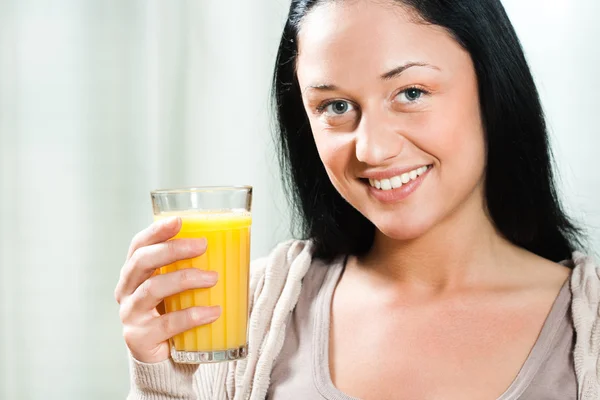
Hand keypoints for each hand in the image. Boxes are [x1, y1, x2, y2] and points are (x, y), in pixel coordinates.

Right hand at [114, 217, 220, 362]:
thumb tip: (232, 244)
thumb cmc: (176, 316)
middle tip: (202, 245)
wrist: (167, 363)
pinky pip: (166, 324)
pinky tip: (213, 312)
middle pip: (142, 262)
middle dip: (172, 249)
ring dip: (185, 279)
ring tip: (213, 278)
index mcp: (134, 274)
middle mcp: (126, 291)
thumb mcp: (180, 289)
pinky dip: (192, 315)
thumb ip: (191, 269)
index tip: (179, 220)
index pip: (139, 246)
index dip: (156, 231)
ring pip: (153, 289)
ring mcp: (130, 315)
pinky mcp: (139, 338)